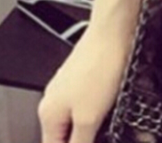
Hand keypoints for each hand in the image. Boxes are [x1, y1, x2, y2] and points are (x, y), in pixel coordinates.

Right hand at [37, 28, 130, 142]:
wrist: (114, 30)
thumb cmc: (100, 66)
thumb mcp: (89, 118)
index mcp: (48, 114)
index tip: (91, 141)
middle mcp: (53, 100)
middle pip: (63, 136)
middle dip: (83, 139)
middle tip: (102, 132)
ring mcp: (67, 86)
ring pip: (76, 119)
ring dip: (91, 126)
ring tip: (106, 118)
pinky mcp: (83, 77)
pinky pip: (86, 103)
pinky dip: (96, 109)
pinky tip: (109, 104)